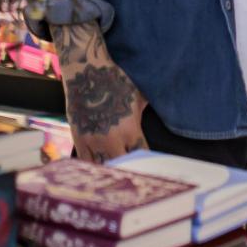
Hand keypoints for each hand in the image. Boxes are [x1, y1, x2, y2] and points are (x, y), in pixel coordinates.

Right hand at [52, 23, 149, 163]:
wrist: (85, 71)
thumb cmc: (114, 79)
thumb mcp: (137, 95)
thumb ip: (146, 112)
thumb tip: (167, 116)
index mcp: (130, 128)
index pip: (142, 155)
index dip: (147, 162)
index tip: (150, 166)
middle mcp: (112, 138)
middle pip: (124, 167)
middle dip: (130, 170)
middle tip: (135, 174)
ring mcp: (93, 140)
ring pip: (104, 168)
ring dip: (111, 170)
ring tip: (117, 175)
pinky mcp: (79, 139)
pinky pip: (86, 162)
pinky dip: (93, 167)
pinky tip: (99, 170)